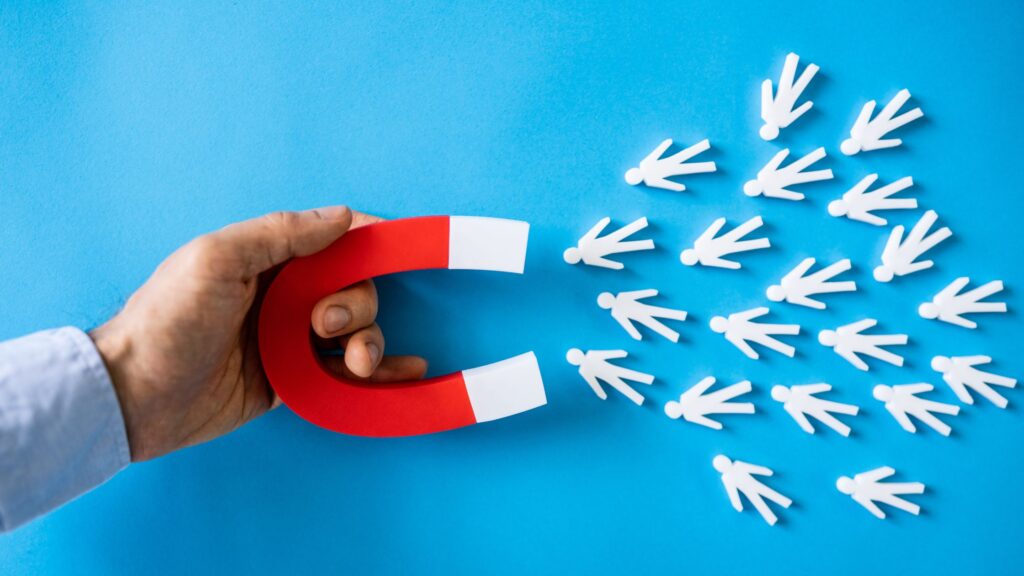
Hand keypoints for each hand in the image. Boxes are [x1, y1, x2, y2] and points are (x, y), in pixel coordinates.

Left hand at [89, 206, 426, 460]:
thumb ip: (279, 234)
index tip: (402, 247)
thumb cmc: (166, 321)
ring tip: (352, 362)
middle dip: (355, 305)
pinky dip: (379, 372)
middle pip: (353, 289)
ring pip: (356, 331)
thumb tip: (343, 216)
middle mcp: (283, 296)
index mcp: (267, 259)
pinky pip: (344, 371)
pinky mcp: (292, 381)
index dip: (370, 242)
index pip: (332, 240)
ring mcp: (289, 340)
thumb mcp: (216, 261)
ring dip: (368, 342)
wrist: (133, 398)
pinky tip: (408, 373)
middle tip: (321, 325)